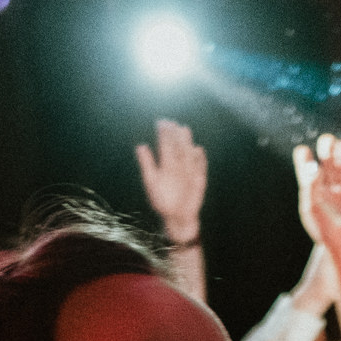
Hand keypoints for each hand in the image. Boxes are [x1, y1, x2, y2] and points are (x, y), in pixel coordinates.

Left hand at [134, 119, 206, 238]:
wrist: (176, 217)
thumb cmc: (162, 201)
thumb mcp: (151, 182)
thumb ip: (147, 164)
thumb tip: (140, 145)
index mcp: (166, 165)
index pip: (165, 145)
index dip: (163, 134)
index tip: (161, 122)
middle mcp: (178, 165)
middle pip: (177, 147)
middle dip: (175, 135)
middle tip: (172, 123)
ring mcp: (189, 172)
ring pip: (188, 154)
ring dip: (186, 143)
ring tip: (184, 130)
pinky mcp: (199, 180)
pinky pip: (200, 168)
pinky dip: (199, 160)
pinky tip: (198, 150)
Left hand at [293, 134, 340, 257]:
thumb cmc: (324, 230)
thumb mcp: (312, 207)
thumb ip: (311, 185)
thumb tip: (314, 165)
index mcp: (314, 194)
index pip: (307, 171)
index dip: (304, 159)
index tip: (302, 151)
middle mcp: (329, 192)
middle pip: (328, 165)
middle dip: (327, 151)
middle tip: (326, 142)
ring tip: (340, 144)